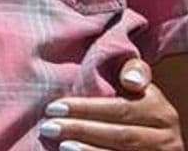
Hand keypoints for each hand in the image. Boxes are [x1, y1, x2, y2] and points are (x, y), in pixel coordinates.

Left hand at [39, 58, 181, 150]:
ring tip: (61, 145)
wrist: (148, 131)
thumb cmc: (131, 101)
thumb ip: (133, 71)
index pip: (121, 109)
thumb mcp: (136, 85)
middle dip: (81, 130)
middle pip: (121, 135)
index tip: (53, 107)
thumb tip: (130, 80)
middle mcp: (166, 137)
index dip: (86, 109)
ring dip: (88, 150)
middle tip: (48, 127)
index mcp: (160, 111)